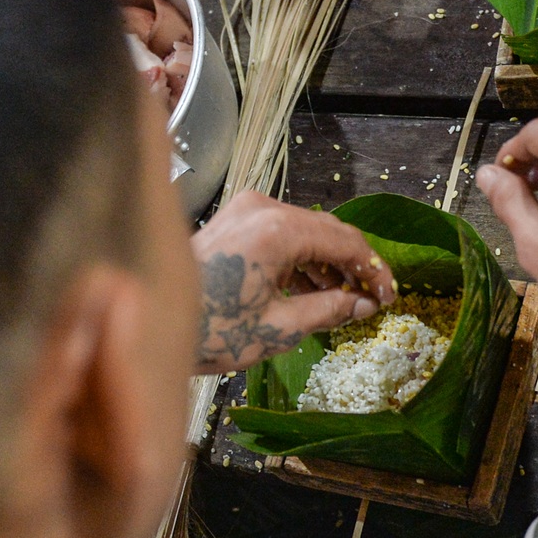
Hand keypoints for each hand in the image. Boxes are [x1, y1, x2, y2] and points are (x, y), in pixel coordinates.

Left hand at [190, 192, 395, 373]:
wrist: (149, 323)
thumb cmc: (212, 329)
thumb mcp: (279, 327)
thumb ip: (329, 310)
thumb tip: (363, 305)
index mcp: (278, 230)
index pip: (346, 242)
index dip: (374, 270)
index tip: (388, 298)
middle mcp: (263, 208)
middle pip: (327, 230)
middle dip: (353, 264)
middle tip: (371, 298)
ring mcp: (245, 209)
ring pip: (305, 230)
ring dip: (327, 262)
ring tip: (344, 299)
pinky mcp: (233, 220)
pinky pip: (280, 233)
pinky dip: (300, 258)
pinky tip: (312, 288)